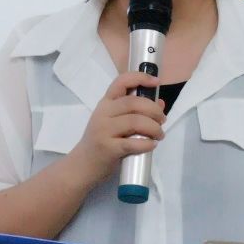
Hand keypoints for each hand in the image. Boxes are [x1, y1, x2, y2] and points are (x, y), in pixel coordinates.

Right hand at [68, 71, 165, 186]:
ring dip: (154, 128)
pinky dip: (147, 144)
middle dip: (154, 110)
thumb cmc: (101, 141)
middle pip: (133, 103)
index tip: (156, 81)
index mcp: (106, 103)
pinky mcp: (107, 148)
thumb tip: (160, 103)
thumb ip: (135, 112)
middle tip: (162, 120)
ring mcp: (103, 130)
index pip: (121, 82)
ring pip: (135, 122)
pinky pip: (132, 143)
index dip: (140, 78)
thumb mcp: (114, 123)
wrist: (81, 165)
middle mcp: (103, 113)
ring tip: (159, 135)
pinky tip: (151, 145)